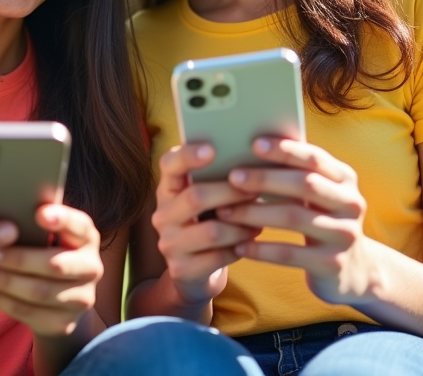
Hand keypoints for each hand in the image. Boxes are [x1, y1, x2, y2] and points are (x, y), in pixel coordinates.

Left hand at [0, 204, 103, 336]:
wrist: (58, 301)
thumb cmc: (42, 251)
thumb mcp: (46, 235)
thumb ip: (34, 220)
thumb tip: (3, 200)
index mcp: (87, 238)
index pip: (79, 226)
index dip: (62, 219)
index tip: (39, 213)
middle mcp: (91, 268)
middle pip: (56, 265)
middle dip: (19, 259)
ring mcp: (81, 299)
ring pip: (40, 292)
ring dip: (6, 281)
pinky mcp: (64, 323)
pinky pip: (29, 313)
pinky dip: (0, 299)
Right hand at [151, 144, 260, 305]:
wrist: (195, 273)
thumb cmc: (209, 224)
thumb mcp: (207, 200)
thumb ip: (219, 179)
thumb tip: (255, 157)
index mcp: (168, 189)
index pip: (169, 164)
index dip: (188, 155)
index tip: (212, 149)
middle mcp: (162, 214)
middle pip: (196, 197)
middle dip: (230, 193)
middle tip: (257, 189)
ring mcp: (168, 243)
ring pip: (212, 231)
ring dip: (241, 226)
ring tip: (260, 222)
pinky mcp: (181, 269)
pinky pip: (217, 257)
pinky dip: (239, 248)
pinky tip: (251, 243)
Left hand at [217, 137, 378, 304]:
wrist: (354, 270)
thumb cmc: (320, 219)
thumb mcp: (318, 194)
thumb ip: (295, 172)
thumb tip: (252, 147)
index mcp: (345, 179)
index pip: (314, 158)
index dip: (285, 150)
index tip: (254, 144)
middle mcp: (351, 204)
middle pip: (304, 184)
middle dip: (265, 179)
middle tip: (232, 177)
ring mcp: (344, 235)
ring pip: (293, 217)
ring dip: (254, 213)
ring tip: (224, 212)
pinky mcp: (333, 264)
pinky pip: (289, 253)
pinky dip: (261, 249)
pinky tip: (239, 245)